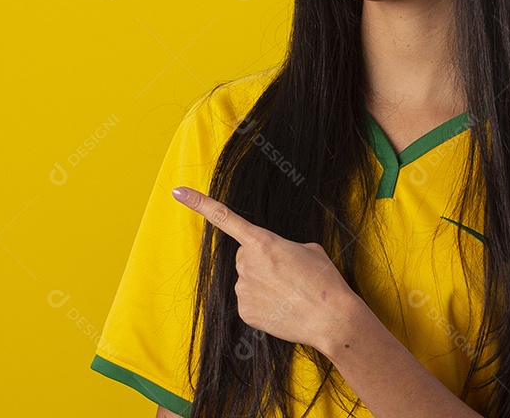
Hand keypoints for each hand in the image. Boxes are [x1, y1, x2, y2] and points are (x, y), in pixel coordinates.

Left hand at [171, 185, 361, 352]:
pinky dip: (263, 304)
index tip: (177, 191)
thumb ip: (280, 247)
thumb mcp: (307, 249)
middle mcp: (245, 263)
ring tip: (290, 293)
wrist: (331, 318)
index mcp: (261, 241)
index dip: (198, 202)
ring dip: (264, 284)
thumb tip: (271, 260)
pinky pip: (249, 301)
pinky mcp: (244, 311)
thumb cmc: (323, 280)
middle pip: (245, 257)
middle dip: (261, 262)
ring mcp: (242, 288)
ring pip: (247, 280)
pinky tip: (282, 308)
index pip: (223, 217)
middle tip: (288, 274)